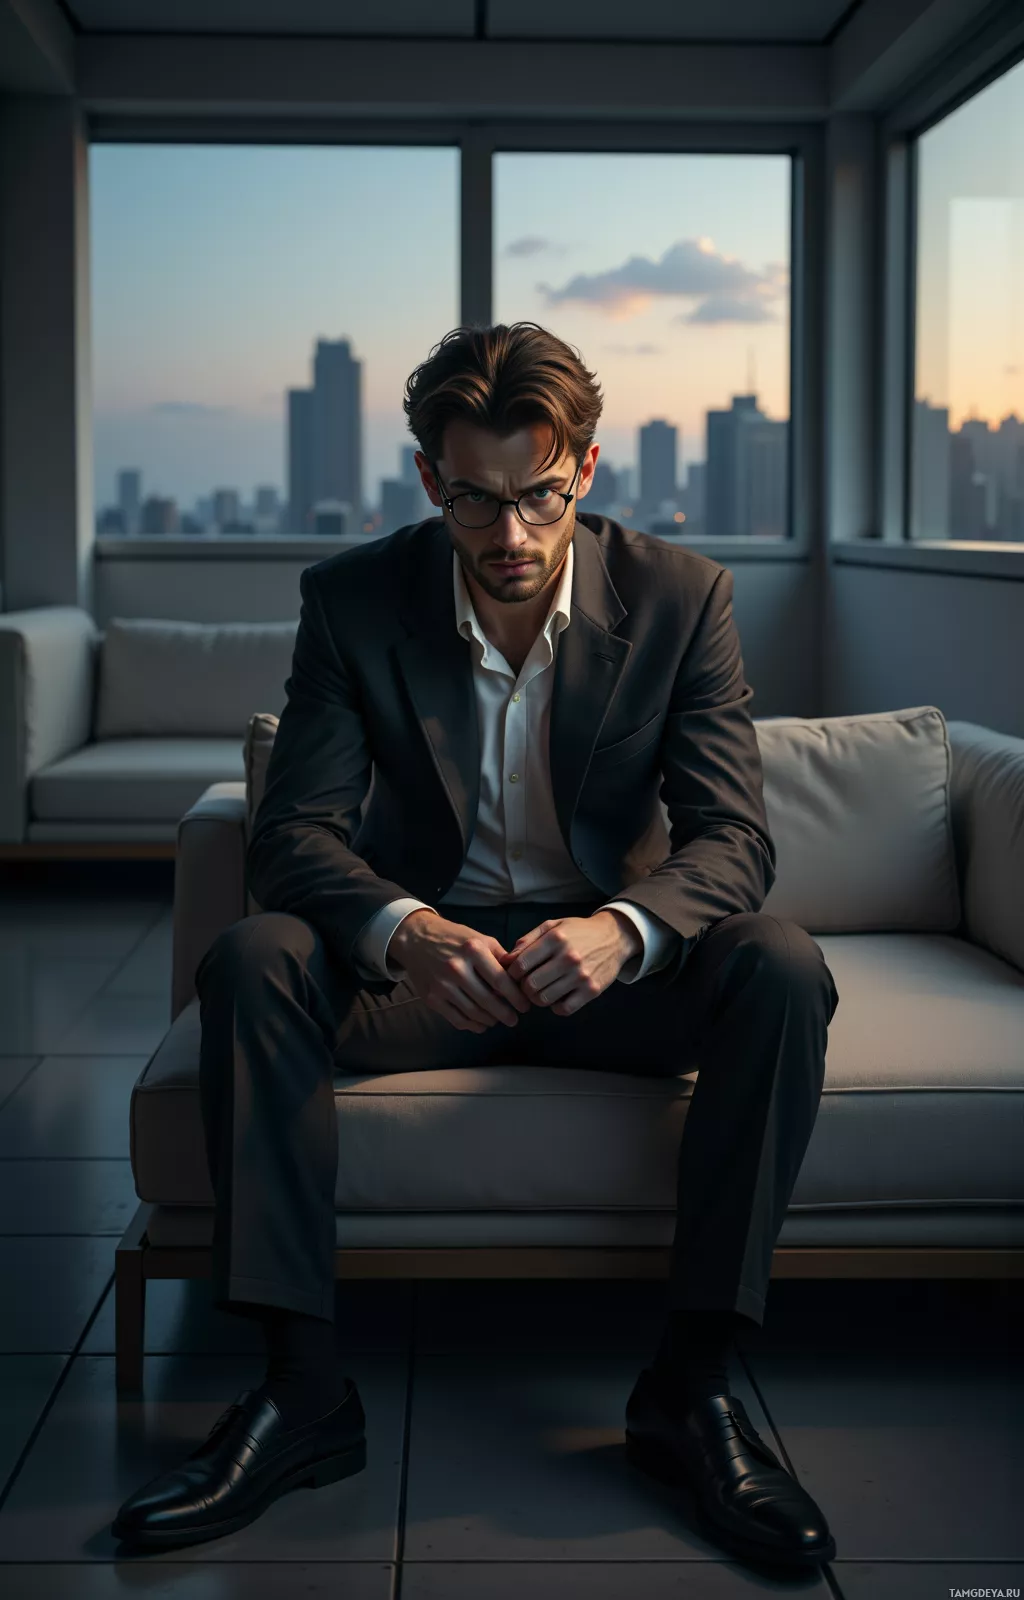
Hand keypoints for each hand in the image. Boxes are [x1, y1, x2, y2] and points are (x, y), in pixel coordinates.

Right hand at [389, 910, 532, 1033]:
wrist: (415, 939)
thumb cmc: (454, 938)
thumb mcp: (480, 938)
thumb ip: (501, 957)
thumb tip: (521, 978)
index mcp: (474, 950)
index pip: (501, 981)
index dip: (516, 998)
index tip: (525, 1006)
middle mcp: (457, 968)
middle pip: (489, 1001)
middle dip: (506, 1014)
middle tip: (514, 1019)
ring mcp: (442, 985)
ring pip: (474, 1013)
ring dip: (490, 1020)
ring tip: (497, 1019)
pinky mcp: (431, 998)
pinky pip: (457, 1019)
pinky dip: (472, 1025)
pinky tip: (480, 1023)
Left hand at [499, 911, 641, 1015]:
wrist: (614, 937)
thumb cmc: (577, 932)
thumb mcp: (552, 926)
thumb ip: (528, 941)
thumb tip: (506, 960)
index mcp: (555, 939)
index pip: (521, 964)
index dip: (512, 973)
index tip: (516, 974)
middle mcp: (568, 957)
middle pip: (530, 985)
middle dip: (523, 988)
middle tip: (527, 985)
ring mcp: (581, 975)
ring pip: (544, 999)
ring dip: (537, 998)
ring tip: (541, 990)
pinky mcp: (592, 990)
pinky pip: (564, 1009)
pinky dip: (556, 1007)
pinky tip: (557, 997)